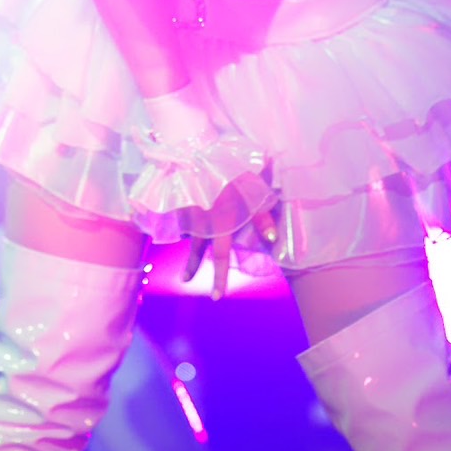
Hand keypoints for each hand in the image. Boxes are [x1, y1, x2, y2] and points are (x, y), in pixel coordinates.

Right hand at [182, 175, 278, 300]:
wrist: (195, 153)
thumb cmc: (228, 171)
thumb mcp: (251, 193)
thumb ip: (262, 217)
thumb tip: (273, 237)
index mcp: (221, 223)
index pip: (219, 257)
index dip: (219, 278)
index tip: (216, 297)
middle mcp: (202, 222)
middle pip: (196, 249)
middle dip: (192, 266)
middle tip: (186, 280)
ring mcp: (187, 211)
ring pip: (186, 232)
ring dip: (185, 243)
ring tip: (182, 251)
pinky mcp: (177, 200)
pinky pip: (179, 216)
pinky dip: (179, 221)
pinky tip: (179, 222)